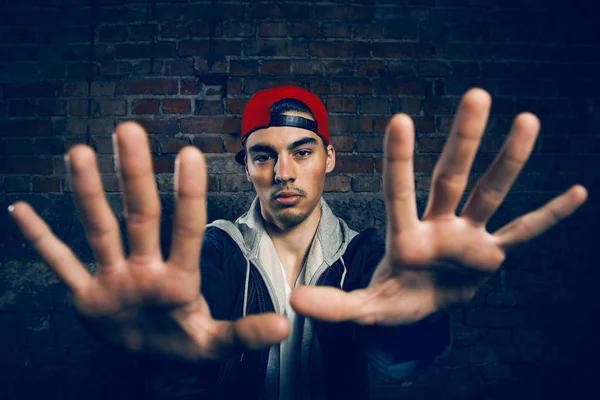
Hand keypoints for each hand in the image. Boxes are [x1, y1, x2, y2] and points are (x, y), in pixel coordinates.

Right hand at [9, 122, 287, 360]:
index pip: (187, 228)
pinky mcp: (86, 296)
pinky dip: (40, 241)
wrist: (148, 355)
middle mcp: (144, 268)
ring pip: (98, 228)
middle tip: (129, 129)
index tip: (189, 153)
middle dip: (135, 175)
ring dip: (87, 194)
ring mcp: (113, 278)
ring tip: (78, 152)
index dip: (189, 194)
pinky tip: (20, 211)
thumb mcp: (213, 344)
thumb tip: (286, 326)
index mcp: (178, 277)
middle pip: (140, 215)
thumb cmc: (181, 342)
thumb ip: (245, 334)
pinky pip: (60, 265)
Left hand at [292, 88, 587, 324]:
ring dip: (510, 161)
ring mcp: (468, 237)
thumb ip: (334, 306)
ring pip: (490, 193)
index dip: (399, 159)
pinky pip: (525, 233)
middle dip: (465, 140)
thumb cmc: (393, 300)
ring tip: (527, 120)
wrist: (421, 309)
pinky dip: (548, 217)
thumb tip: (294, 302)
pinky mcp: (491, 255)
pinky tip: (576, 193)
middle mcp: (438, 226)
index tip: (400, 120)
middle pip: (451, 177)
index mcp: (405, 236)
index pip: (400, 191)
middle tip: (477, 95)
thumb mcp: (364, 309)